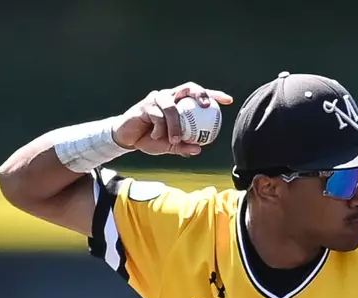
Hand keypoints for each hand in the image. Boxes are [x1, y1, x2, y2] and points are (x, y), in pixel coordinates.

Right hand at [114, 83, 232, 156]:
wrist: (129, 140)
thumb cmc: (151, 139)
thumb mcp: (170, 146)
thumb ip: (184, 146)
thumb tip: (199, 149)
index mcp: (179, 103)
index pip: (198, 95)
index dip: (214, 95)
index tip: (229, 101)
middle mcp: (170, 97)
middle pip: (188, 87)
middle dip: (199, 94)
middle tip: (206, 106)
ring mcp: (156, 99)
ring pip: (171, 106)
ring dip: (175, 125)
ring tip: (175, 139)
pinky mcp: (144, 105)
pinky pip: (156, 115)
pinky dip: (158, 128)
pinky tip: (156, 136)